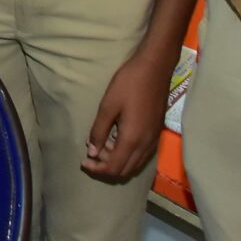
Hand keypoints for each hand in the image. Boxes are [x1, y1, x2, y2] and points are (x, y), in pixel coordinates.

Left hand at [83, 44, 175, 182]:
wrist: (155, 69)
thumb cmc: (128, 84)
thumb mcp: (108, 105)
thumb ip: (99, 131)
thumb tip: (92, 152)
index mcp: (132, 140)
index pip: (114, 168)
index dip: (97, 169)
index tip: (83, 161)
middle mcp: (145, 146)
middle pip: (125, 171)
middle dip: (106, 168)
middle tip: (91, 154)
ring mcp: (153, 141)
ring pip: (134, 165)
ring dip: (117, 162)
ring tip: (101, 147)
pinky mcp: (157, 134)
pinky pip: (142, 156)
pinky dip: (128, 156)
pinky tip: (117, 141)